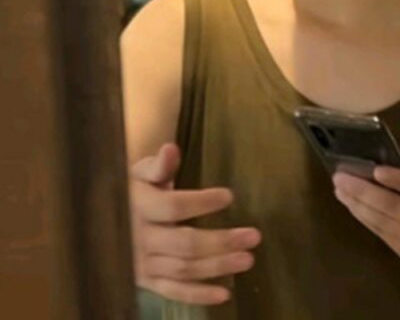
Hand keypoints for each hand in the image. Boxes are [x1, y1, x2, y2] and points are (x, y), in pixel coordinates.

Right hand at [130, 143, 261, 304]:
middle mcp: (139, 239)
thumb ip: (158, 165)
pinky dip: (197, 296)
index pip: (172, 207)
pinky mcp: (145, 282)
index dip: (201, 202)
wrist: (98, 221)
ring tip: (248, 259)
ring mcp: (141, 264)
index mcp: (139, 207)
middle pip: (184, 243)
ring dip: (217, 266)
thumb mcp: (140, 173)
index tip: (229, 196)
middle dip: (220, 241)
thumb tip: (171, 149)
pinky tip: (225, 294)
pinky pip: (172, 292)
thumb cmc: (132, 190)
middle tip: (254, 236)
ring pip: (182, 269)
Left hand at [333, 150, 399, 280]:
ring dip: (356, 203)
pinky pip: (379, 231)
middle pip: (394, 206)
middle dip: (364, 191)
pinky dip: (362, 216)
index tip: (377, 170)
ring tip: (339, 187)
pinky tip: (350, 203)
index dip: (399, 180)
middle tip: (341, 175)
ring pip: (381, 220)